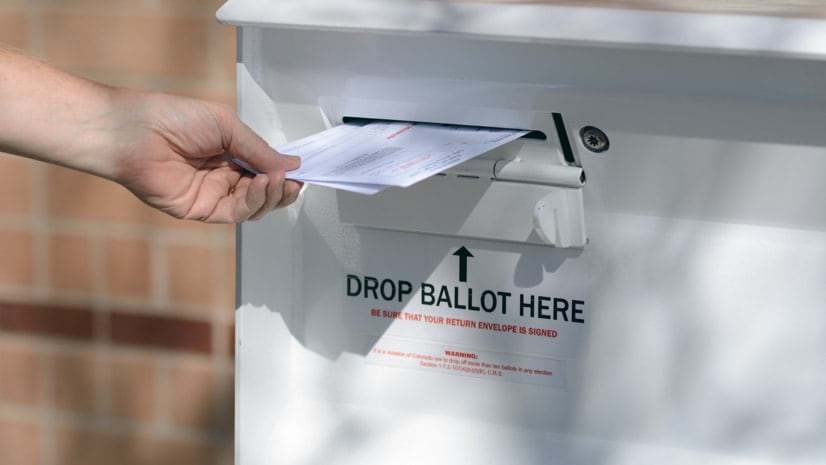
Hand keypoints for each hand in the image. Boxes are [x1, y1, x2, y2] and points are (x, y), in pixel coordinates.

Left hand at [104, 90, 301, 222]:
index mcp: (230, 152)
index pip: (265, 168)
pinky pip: (236, 212)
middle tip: (293, 181)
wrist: (135, 133)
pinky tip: (260, 185)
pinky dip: (253, 201)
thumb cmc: (173, 118)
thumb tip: (291, 165)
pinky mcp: (201, 210)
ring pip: (254, 205)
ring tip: (276, 181)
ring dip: (270, 195)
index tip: (301, 171)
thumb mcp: (226, 126)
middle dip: (282, 188)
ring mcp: (213, 195)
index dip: (283, 172)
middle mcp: (223, 175)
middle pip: (263, 191)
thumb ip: (259, 149)